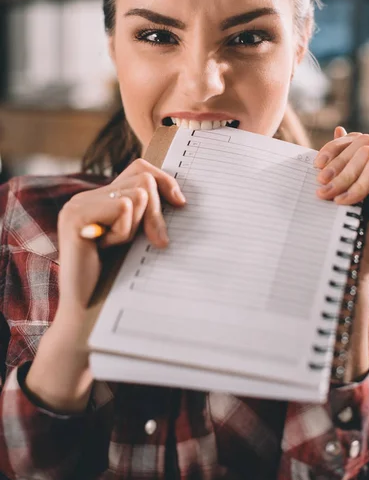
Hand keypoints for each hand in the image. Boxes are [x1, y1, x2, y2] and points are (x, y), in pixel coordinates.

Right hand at [57, 158, 185, 313]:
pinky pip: (123, 207)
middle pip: (142, 180)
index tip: (181, 204)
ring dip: (135, 227)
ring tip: (116, 246)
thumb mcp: (137, 239)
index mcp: (99, 199)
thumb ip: (147, 214)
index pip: (139, 168)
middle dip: (155, 212)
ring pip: (137, 195)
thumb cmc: (116, 278)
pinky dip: (123, 232)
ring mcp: (77, 204)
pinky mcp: (76, 215)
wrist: (88, 310)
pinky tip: (105, 248)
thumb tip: (179, 198)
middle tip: (155, 240)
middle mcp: (85, 197)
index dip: (164, 181)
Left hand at [314, 127, 368, 286]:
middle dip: (336, 161)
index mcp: (359, 171)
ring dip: (344, 173)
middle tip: (320, 185)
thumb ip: (333, 167)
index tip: (315, 165)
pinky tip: (343, 203)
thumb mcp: (328, 195)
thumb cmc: (334, 233)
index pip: (353, 141)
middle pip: (362, 142)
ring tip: (328, 196)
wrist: (348, 266)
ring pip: (368, 153)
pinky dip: (356, 185)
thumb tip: (339, 129)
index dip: (333, 148)